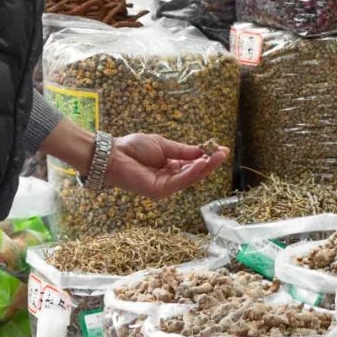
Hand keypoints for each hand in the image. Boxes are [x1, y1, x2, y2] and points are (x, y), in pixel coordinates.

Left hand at [105, 134, 227, 200]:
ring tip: (216, 157)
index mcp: (170, 166)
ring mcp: (165, 186)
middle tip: (223, 153)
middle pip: (194, 173)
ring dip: (204, 168)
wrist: (113, 154)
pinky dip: (191, 173)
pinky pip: (179, 182)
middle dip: (210, 163)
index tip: (221, 149)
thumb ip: (182, 151)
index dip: (207, 158)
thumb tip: (203, 151)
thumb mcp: (163, 145)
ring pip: (189, 179)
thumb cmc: (133, 147)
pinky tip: (200, 164)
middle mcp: (170, 178)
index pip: (193, 164)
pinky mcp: (159, 191)